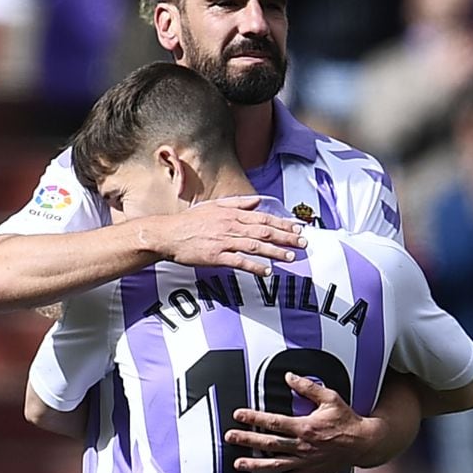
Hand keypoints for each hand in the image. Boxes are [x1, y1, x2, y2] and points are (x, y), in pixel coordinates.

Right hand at [149, 196, 305, 276]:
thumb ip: (238, 203)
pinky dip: (255, 267)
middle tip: (303, 244)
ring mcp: (224, 241)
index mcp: (232, 213)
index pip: (264, 217)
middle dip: (286, 238)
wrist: (168, 234)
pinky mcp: (216, 256)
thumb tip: (257, 201)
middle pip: (264, 231)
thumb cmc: (190, 221)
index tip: (297, 229)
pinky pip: (240, 262)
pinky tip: (267, 271)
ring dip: (275, 252)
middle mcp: (231, 226)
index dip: (283, 224)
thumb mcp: (215, 206)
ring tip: (291, 258)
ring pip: (256, 246)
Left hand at [224, 372, 382, 472]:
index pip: (274, 422)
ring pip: (275, 464)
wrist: (363, 443)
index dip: (254, 417)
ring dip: (254, 464)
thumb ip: (308, 387)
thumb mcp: (330, 398)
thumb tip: (290, 377)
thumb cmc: (347, 421)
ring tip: (238, 464)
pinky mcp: (309, 472)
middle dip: (247, 440)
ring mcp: (304, 461)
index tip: (239, 415)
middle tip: (230, 437)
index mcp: (305, 426)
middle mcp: (302, 445)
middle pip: (269, 443)